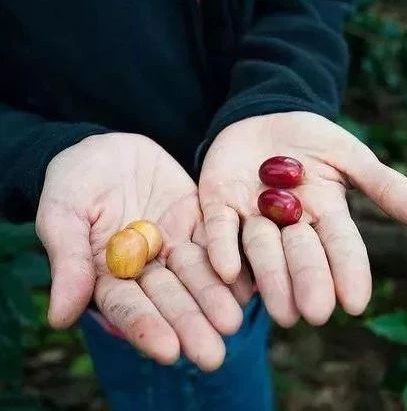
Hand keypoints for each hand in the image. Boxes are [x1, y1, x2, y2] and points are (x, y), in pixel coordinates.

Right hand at [36, 133, 242, 370]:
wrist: (107, 150)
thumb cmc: (73, 182)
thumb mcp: (62, 214)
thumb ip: (68, 261)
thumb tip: (60, 317)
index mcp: (110, 274)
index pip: (128, 306)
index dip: (147, 326)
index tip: (168, 350)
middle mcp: (147, 267)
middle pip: (169, 298)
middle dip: (190, 323)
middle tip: (213, 354)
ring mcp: (174, 244)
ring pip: (197, 274)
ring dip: (214, 298)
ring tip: (234, 322)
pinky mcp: (197, 221)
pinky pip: (216, 241)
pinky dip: (231, 260)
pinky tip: (247, 282)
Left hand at [199, 112, 406, 325]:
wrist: (263, 116)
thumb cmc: (311, 138)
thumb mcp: (349, 156)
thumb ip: (384, 186)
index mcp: (322, 214)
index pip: (340, 245)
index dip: (347, 272)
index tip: (355, 302)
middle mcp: (286, 224)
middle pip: (299, 254)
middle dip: (308, 280)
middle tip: (314, 312)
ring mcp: (250, 216)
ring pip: (260, 248)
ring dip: (269, 276)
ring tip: (279, 310)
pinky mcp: (217, 205)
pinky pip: (218, 227)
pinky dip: (222, 246)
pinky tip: (226, 270)